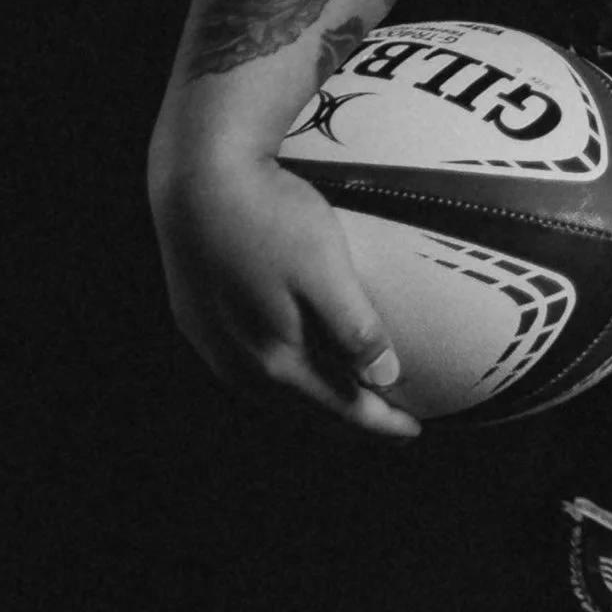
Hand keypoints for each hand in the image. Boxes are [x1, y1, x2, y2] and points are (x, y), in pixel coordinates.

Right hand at [149, 148, 421, 440]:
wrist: (195, 180)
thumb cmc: (267, 216)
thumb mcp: (324, 266)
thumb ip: (354, 327)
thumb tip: (384, 379)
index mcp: (275, 361)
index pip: (341, 410)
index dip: (382, 425)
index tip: (415, 431)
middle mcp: (240, 367)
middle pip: (309, 413)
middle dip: (353, 424)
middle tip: (390, 424)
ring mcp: (214, 348)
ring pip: (277, 397)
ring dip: (318, 404)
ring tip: (350, 401)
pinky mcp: (199, 323)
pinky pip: (252, 372)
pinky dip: (287, 380)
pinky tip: (296, 365)